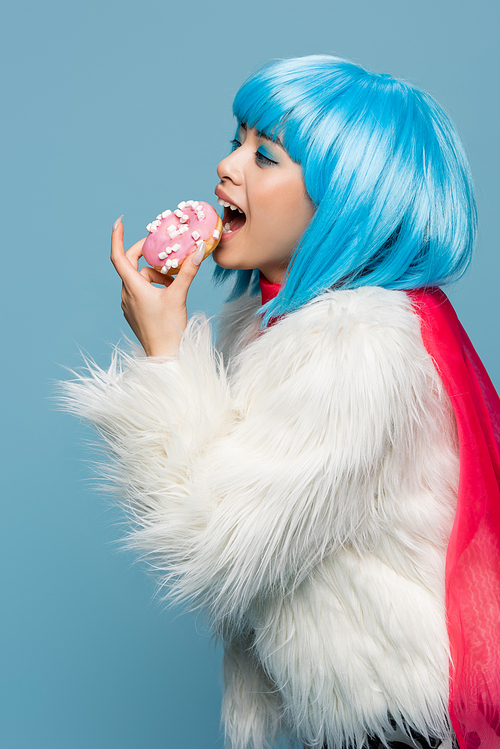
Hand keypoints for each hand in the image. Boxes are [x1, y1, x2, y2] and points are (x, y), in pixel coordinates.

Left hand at [110, 218, 202, 356]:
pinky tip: (167, 294)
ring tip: (173, 283)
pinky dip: (151, 286)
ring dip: (154, 275)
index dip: (118, 236)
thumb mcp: (179, 296)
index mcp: (133, 287)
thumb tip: (199, 250)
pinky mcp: (133, 313)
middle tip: (163, 252)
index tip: (119, 221)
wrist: (165, 356)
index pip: (118, 256)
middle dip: (147, 256)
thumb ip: (188, 271)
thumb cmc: (169, 328)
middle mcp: (126, 294)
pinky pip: (139, 291)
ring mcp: (128, 304)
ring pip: (138, 279)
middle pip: (131, 265)